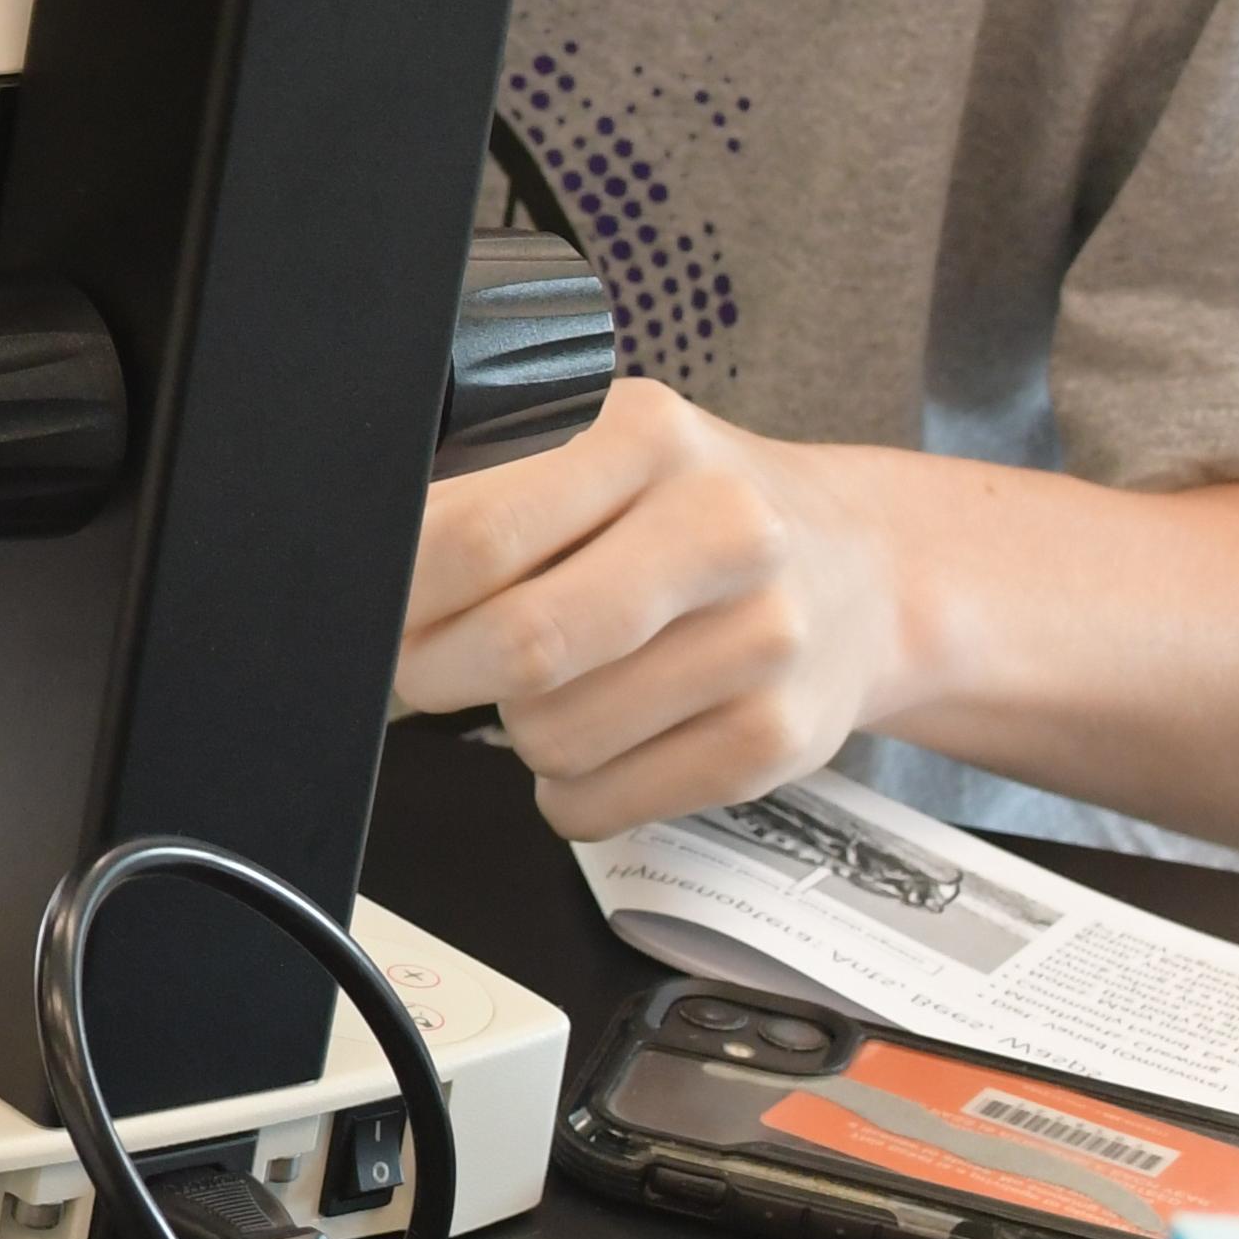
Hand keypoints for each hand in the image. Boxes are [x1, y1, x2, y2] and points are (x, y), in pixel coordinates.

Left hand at [399, 376, 913, 834]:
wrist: (869, 571)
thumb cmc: (696, 509)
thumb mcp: (609, 451)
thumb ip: (497, 492)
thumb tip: (370, 565)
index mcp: (651, 436)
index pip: (479, 533)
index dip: (402, 593)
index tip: (372, 611)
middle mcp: (725, 530)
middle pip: (523, 642)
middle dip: (436, 671)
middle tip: (420, 668)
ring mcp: (765, 640)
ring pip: (556, 734)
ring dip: (515, 731)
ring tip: (546, 691)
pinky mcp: (780, 739)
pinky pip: (611, 801)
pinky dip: (569, 793)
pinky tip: (593, 747)